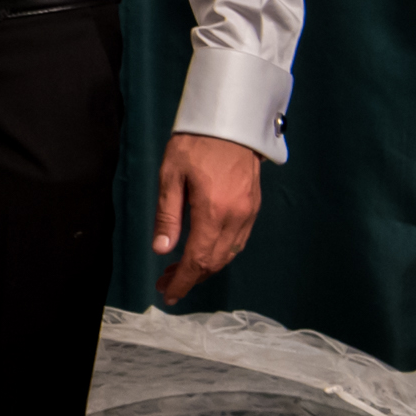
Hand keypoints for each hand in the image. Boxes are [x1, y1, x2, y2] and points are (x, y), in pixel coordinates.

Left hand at [153, 132, 265, 303]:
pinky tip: (204, 252)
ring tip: (181, 271)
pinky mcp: (254, 207)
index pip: (198, 260)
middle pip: (214, 262)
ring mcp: (249, 213)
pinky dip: (220, 253)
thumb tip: (162, 249)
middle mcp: (236, 218)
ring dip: (205, 268)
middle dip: (190, 278)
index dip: (183, 281)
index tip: (168, 294)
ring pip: (228, 254)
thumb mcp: (171, 175)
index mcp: (213, 211)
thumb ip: (168, 215)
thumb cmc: (196, 144)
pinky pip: (237, 241)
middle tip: (166, 282)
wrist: (231, 121)